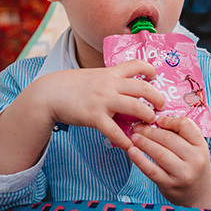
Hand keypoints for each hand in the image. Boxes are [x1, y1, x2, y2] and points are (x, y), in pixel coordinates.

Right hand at [33, 59, 165, 150]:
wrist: (49, 93)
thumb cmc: (73, 86)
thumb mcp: (94, 76)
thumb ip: (111, 81)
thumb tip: (128, 90)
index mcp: (111, 73)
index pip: (138, 64)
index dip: (150, 71)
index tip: (155, 79)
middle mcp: (110, 84)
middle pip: (144, 88)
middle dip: (158, 98)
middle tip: (161, 107)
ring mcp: (103, 100)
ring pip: (136, 107)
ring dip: (147, 116)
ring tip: (150, 123)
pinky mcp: (94, 116)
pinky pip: (115, 130)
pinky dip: (125, 140)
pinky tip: (130, 145)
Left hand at [127, 115, 210, 210]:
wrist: (201, 193)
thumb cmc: (193, 166)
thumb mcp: (196, 149)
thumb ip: (182, 135)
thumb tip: (156, 121)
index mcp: (201, 146)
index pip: (185, 125)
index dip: (169, 120)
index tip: (157, 120)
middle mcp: (195, 159)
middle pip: (168, 138)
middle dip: (150, 131)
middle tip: (137, 127)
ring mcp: (183, 174)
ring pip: (159, 153)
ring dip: (143, 142)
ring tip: (133, 137)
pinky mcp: (170, 185)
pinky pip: (152, 170)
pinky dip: (140, 159)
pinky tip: (132, 151)